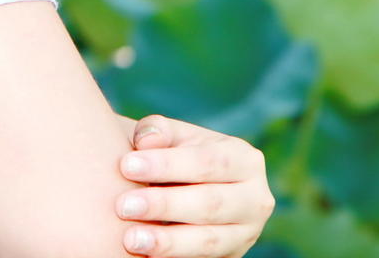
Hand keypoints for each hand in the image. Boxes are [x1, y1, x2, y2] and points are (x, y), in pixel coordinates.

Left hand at [113, 114, 274, 257]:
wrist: (191, 196)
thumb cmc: (178, 161)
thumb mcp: (176, 140)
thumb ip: (160, 132)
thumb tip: (145, 139)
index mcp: (245, 160)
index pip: (208, 161)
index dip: (167, 164)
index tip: (126, 165)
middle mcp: (255, 199)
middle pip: (210, 203)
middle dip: (165, 205)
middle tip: (123, 206)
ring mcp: (246, 235)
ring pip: (208, 240)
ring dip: (168, 241)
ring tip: (131, 239)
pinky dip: (174, 257)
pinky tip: (145, 255)